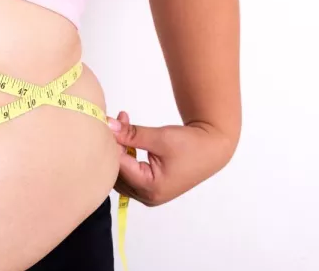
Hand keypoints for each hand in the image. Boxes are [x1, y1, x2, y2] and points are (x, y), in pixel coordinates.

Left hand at [107, 111, 235, 206]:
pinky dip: (126, 155)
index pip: (120, 167)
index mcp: (151, 188)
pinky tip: (128, 137)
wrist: (213, 148)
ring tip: (123, 124)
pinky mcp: (151, 188)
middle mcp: (148, 196)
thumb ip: (132, 133)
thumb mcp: (160, 137)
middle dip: (113, 147)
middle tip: (113, 122)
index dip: (111, 145)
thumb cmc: (191, 144)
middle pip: (117, 174)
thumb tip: (108, 125)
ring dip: (119, 149)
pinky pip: (130, 174)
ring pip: (121, 174)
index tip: (106, 123)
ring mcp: (149, 194)